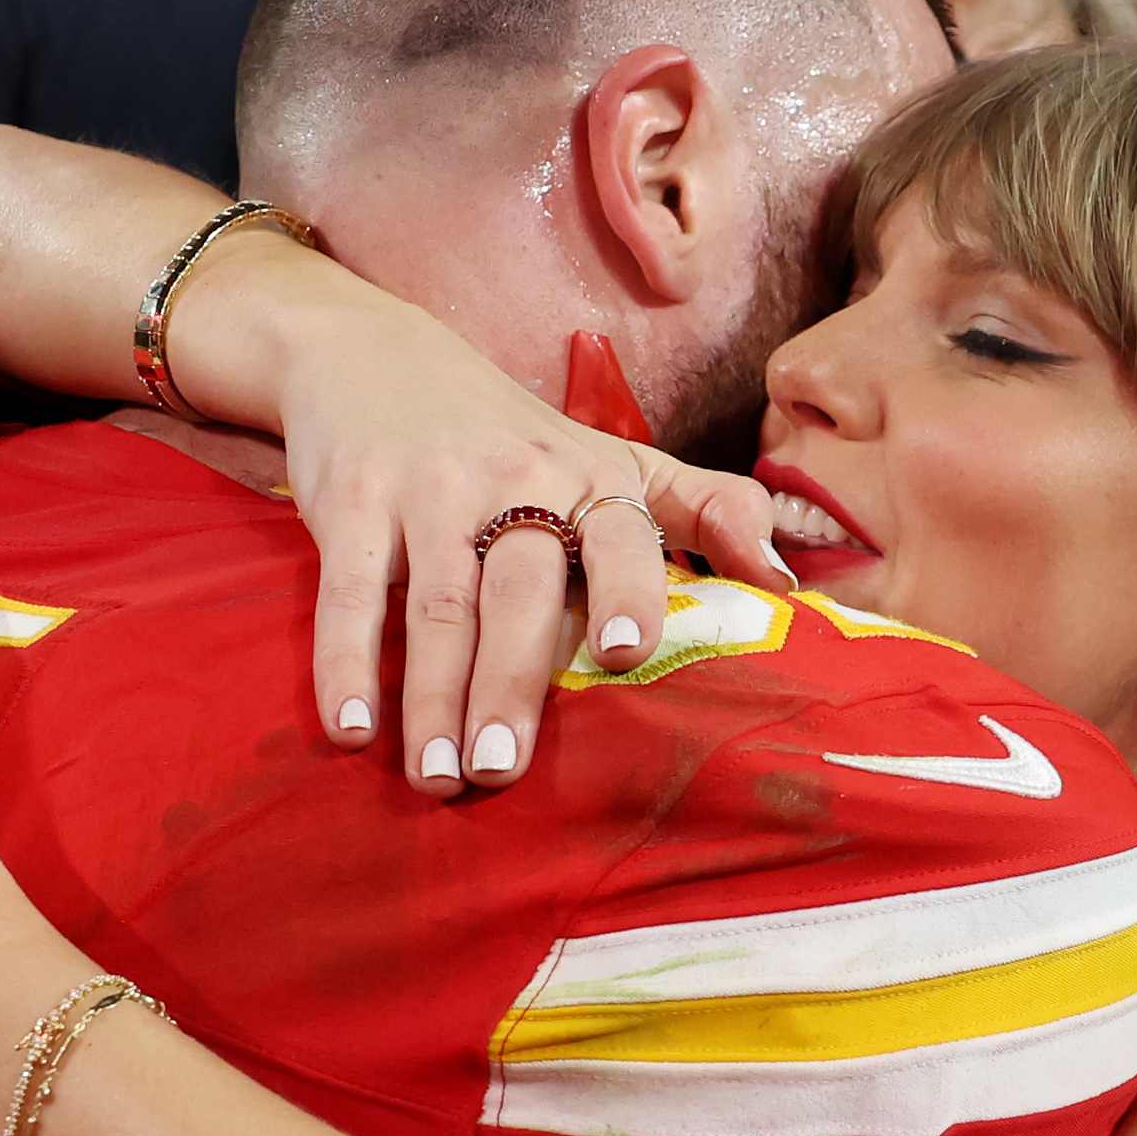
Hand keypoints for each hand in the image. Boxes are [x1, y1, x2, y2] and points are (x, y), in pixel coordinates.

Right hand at [262, 296, 785, 795]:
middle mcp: (513, 478)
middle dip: (509, 682)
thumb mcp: (615, 458)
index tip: (625, 653)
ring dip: (432, 697)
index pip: (619, 535)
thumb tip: (790, 583)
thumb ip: (706, 510)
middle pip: (515, 592)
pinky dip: (346, 663)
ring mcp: (428, 488)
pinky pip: (349, 593)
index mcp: (589, 478)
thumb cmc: (514, 437)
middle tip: (501, 771)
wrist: (373, 356)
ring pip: (435, 605)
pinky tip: (351, 730)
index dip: (624, 589)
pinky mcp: (351, 499)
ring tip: (436, 779)